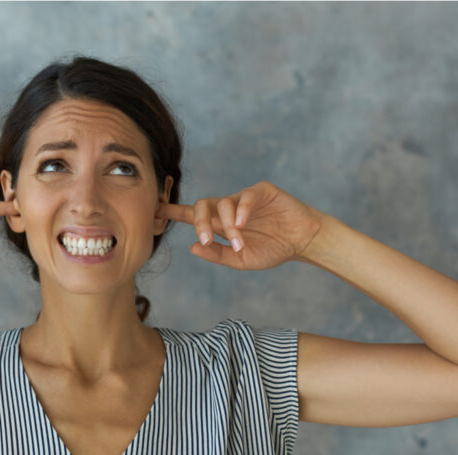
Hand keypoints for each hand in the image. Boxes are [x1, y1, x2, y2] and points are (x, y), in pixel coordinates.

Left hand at [155, 181, 324, 269]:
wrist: (302, 242)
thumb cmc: (272, 249)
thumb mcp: (241, 260)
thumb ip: (217, 254)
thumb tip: (193, 247)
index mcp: (220, 224)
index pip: (192, 215)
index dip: (173, 212)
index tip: (155, 210)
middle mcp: (228, 208)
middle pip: (202, 205)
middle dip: (199, 222)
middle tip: (206, 239)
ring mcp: (244, 198)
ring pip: (223, 203)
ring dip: (228, 226)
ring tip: (238, 242)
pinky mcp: (262, 191)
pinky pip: (246, 196)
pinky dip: (241, 210)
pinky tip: (242, 224)